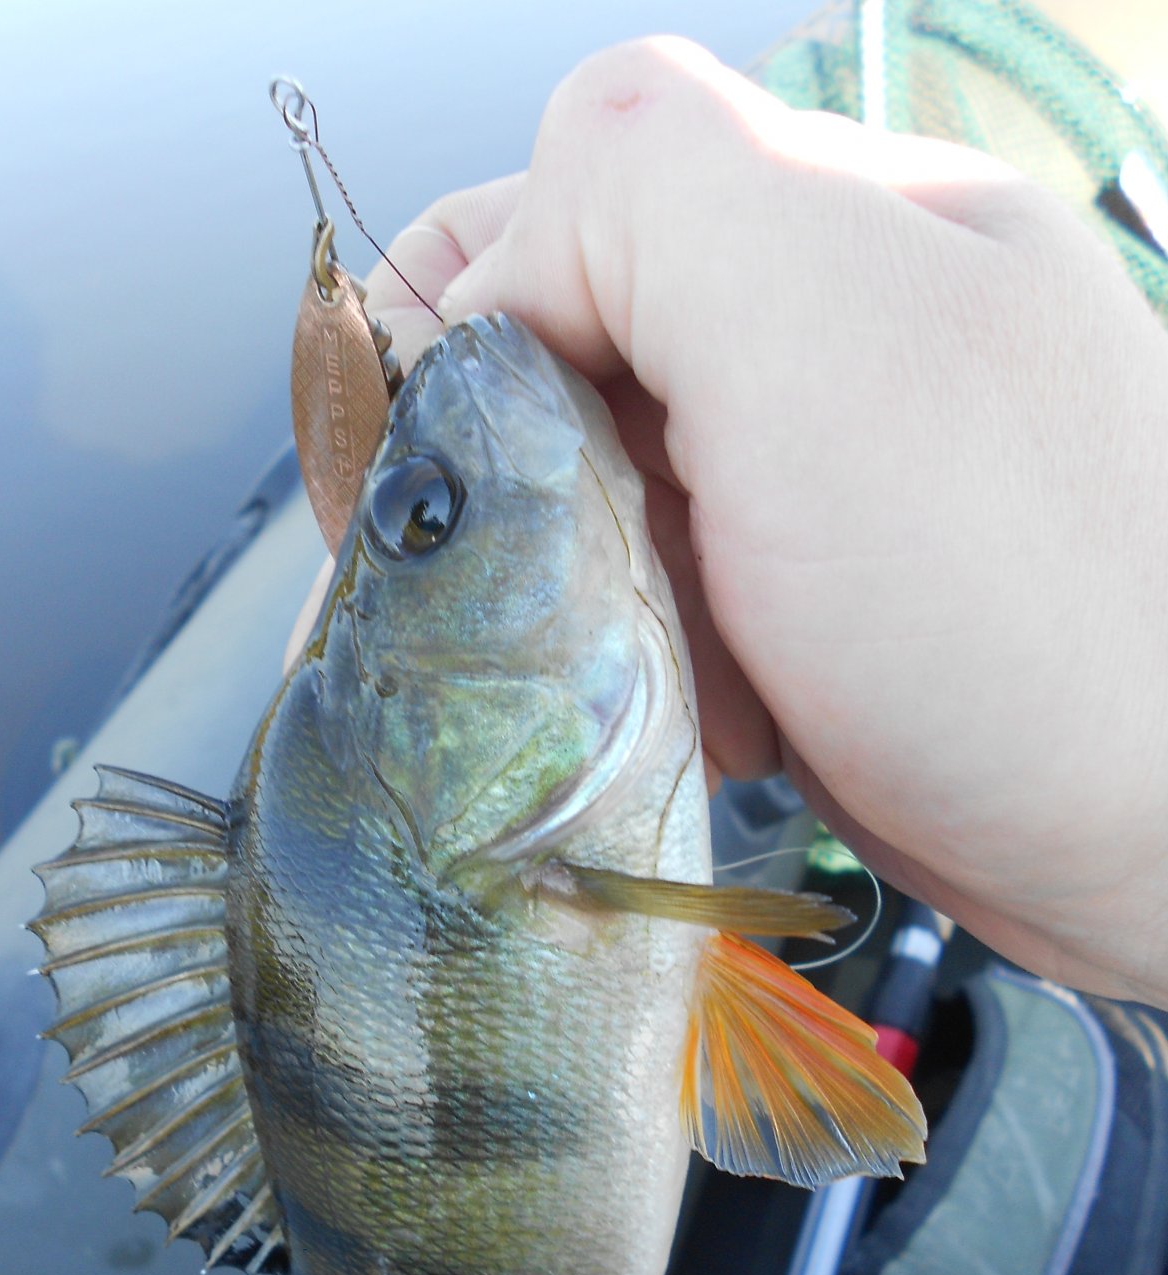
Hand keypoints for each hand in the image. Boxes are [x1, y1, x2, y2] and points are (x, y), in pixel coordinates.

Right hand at [329, 37, 1167, 1005]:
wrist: (1165, 834)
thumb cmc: (1014, 605)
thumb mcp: (820, 329)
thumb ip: (641, 195)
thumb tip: (492, 276)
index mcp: (831, 211)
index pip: (562, 191)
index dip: (464, 320)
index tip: (428, 475)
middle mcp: (829, 322)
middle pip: (570, 340)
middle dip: (520, 475)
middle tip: (528, 587)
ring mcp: (829, 468)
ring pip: (606, 482)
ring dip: (587, 588)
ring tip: (659, 672)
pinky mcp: (826, 595)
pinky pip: (669, 593)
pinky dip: (656, 660)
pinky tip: (723, 718)